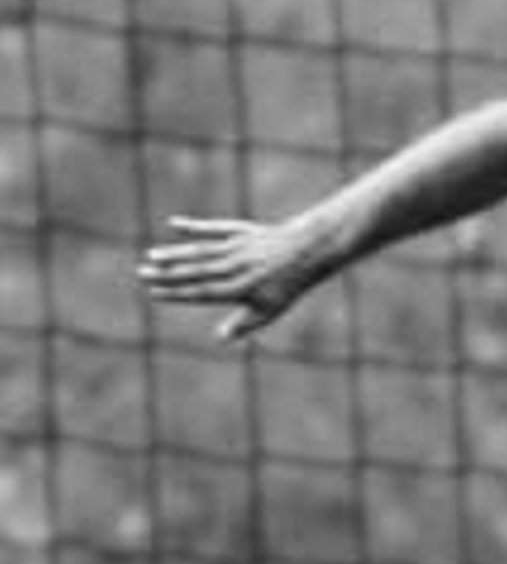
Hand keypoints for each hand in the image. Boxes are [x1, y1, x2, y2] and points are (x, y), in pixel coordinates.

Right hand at [138, 215, 319, 339]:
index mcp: (240, 289)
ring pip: (201, 250)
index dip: (176, 292)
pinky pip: (214, 228)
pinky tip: (174, 225)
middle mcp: (236, 268)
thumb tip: (220, 338)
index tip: (153, 292)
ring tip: (152, 256)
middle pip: (195, 271)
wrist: (308, 253)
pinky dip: (194, 227)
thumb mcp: (270, 310)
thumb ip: (245, 324)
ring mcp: (238, 248)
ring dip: (175, 253)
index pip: (201, 292)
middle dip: (167, 274)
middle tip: (142, 273)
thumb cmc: (287, 285)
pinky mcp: (242, 231)